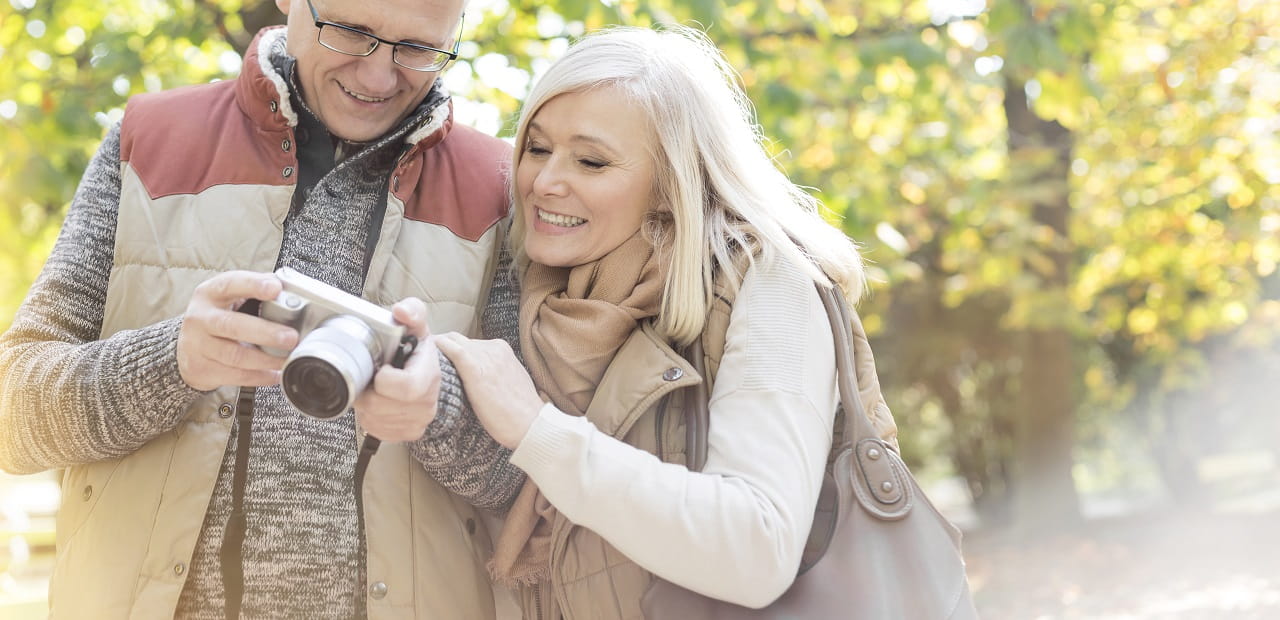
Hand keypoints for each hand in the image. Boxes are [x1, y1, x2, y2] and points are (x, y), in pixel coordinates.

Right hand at [177, 270, 297, 390]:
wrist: (187, 348)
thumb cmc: (219, 317)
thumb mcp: (230, 298)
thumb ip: (256, 291)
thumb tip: (290, 289)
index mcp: (211, 293)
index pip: (230, 284)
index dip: (253, 285)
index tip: (276, 289)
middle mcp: (200, 317)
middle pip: (232, 325)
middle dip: (265, 332)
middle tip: (291, 337)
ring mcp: (198, 345)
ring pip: (234, 355)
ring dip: (265, 359)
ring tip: (287, 359)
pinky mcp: (201, 368)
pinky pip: (235, 375)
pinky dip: (259, 377)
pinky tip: (275, 375)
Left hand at [353, 298, 440, 441]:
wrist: (428, 376)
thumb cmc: (417, 351)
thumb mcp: (417, 326)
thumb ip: (412, 311)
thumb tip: (401, 310)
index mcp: (429, 376)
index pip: (406, 388)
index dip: (384, 380)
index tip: (380, 370)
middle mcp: (427, 404)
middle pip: (382, 407)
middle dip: (366, 393)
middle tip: (367, 379)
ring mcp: (418, 422)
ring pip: (375, 421)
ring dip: (366, 406)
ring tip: (372, 390)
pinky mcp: (408, 434)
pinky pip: (377, 431)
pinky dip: (370, 418)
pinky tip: (377, 403)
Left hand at [434, 332, 543, 449]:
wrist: (530, 424)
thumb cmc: (518, 412)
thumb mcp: (508, 382)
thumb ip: (492, 372)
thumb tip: (475, 377)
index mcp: (502, 349)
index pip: (470, 343)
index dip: (454, 349)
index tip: (441, 358)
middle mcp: (493, 347)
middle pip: (459, 339)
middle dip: (443, 346)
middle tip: (425, 358)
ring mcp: (484, 355)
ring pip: (452, 341)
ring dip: (437, 348)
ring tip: (422, 359)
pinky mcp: (474, 367)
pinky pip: (450, 348)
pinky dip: (437, 347)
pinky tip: (426, 353)